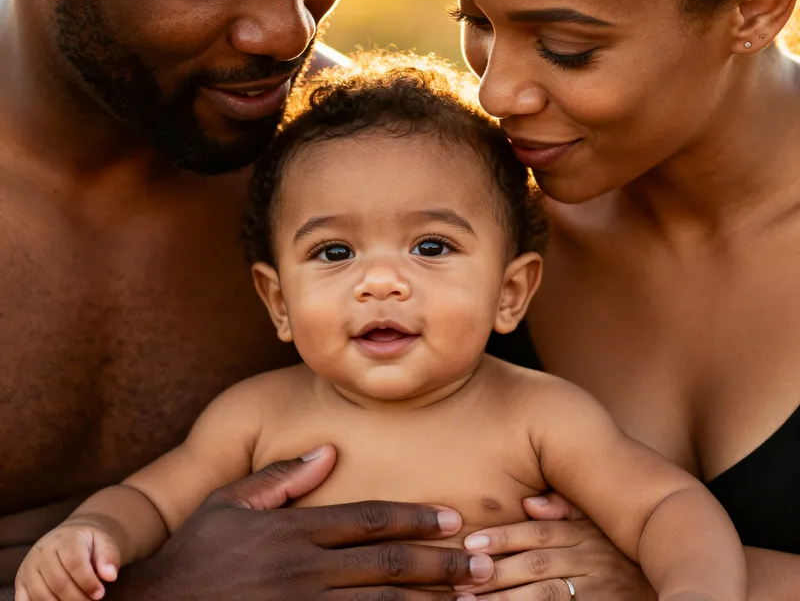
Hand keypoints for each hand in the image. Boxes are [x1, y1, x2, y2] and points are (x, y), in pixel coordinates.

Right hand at [16, 522, 119, 600]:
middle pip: (58, 582)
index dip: (87, 582)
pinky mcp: (20, 582)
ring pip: (41, 595)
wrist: (68, 537)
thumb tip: (110, 576)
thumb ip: (109, 556)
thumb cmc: (88, 543)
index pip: (74, 563)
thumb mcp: (103, 542)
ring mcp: (28, 568)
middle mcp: (42, 552)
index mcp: (64, 539)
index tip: (100, 594)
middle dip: (77, 598)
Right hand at [108, 445, 492, 599]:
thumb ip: (280, 477)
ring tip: (470, 600)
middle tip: (483, 564)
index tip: (454, 519)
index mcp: (293, 531)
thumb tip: (327, 452)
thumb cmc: (193, 556)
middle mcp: (304, 570)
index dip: (417, 518)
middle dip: (441, 564)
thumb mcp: (229, 504)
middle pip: (388, 565)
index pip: (369, 520)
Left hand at [458, 493, 656, 599]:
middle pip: (535, 567)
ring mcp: (597, 593)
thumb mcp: (597, 524)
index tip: (470, 541)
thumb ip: (564, 510)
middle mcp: (590, 563)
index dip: (503, 537)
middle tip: (459, 578)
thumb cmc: (620, 553)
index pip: (538, 534)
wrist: (669, 586)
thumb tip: (530, 503)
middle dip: (495, 573)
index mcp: (584, 536)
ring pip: (545, 597)